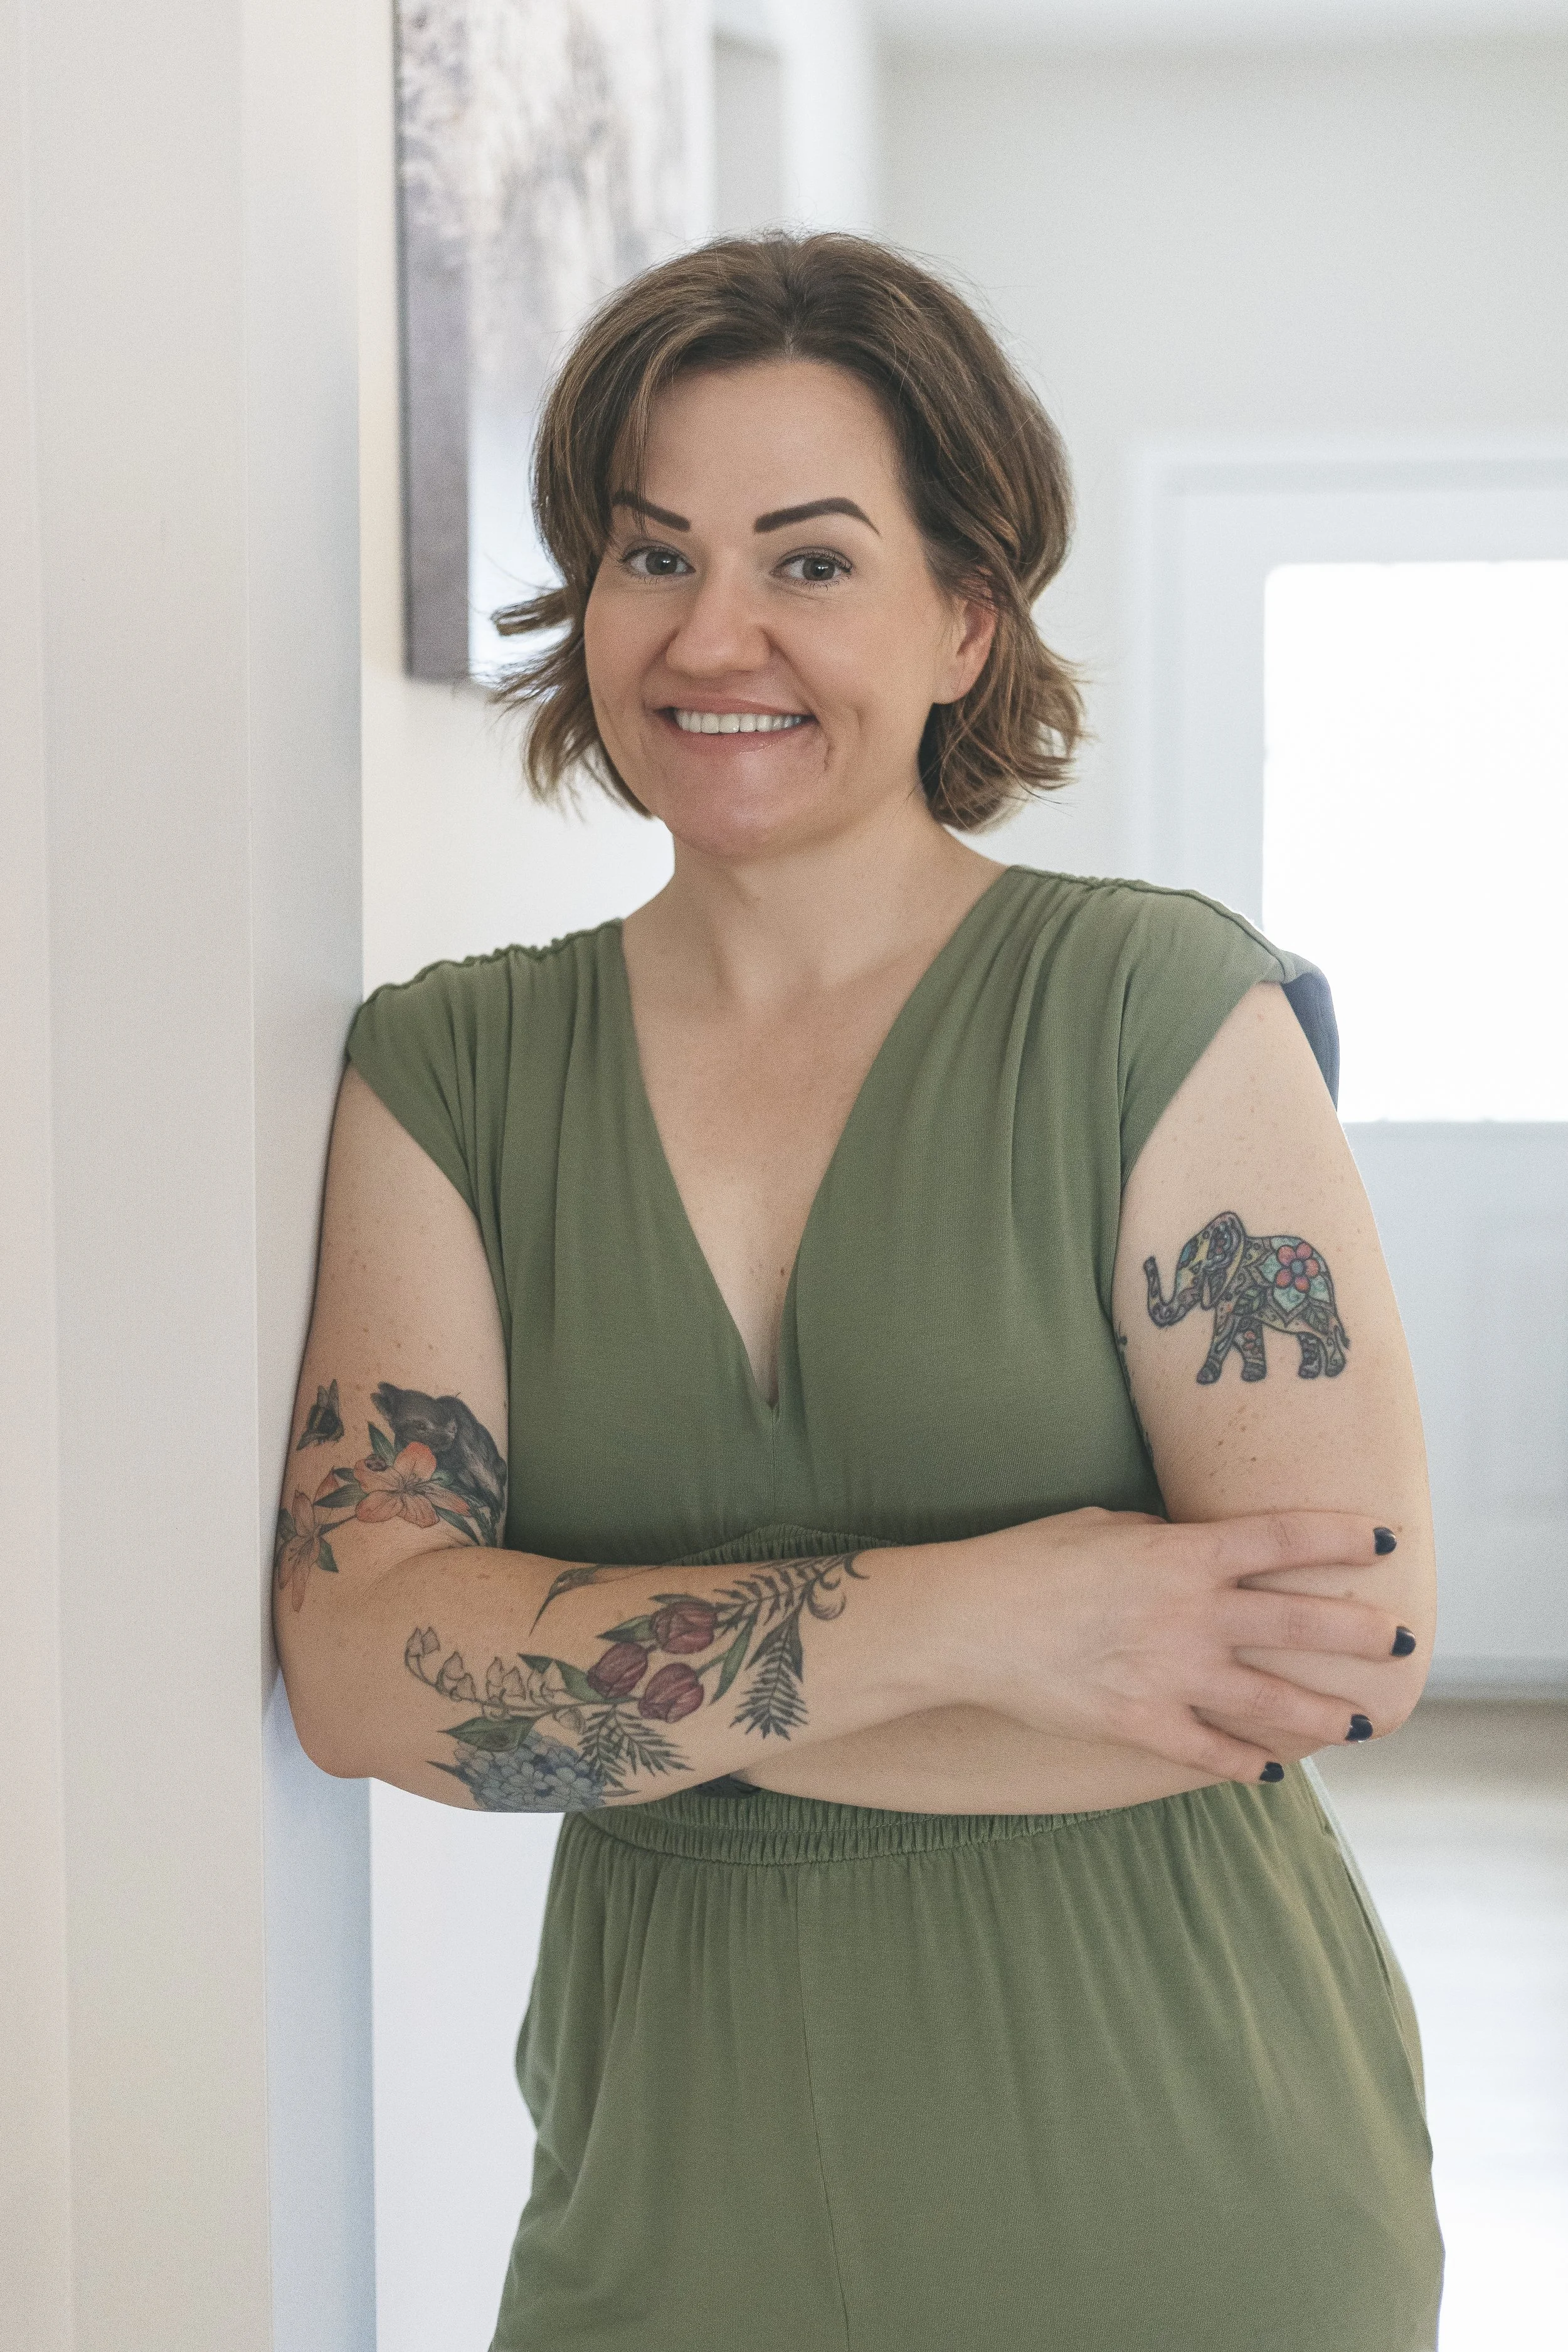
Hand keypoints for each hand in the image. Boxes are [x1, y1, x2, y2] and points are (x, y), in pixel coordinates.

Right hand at [933, 1508, 1406, 1784]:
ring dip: (1323, 1713)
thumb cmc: (1028, 1560)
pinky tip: (1270, 1772)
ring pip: (1272, 1699)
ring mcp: (1170, 1672)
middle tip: (1399, 1642)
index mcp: (1182, 1553)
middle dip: (1359, 1633)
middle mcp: (1191, 1613)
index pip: (1283, 1538)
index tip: (1385, 1542)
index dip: (1342, 1538)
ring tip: (1359, 1723)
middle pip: (1299, 1622)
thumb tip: (1192, 1549)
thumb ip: (1160, 1539)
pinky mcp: (1141, 1722)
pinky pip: (1210, 1751)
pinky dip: (1245, 1764)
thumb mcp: (1102, 1525)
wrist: (968, 1622)